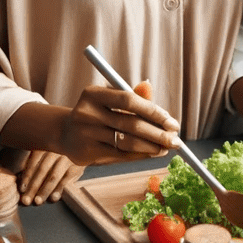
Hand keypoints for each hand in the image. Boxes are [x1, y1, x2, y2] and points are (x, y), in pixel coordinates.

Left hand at [18, 151, 83, 204]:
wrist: (82, 146)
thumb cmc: (60, 153)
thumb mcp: (48, 153)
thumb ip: (36, 163)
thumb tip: (21, 179)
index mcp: (45, 146)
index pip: (33, 163)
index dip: (26, 177)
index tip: (21, 189)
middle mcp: (55, 151)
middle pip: (41, 171)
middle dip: (33, 187)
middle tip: (25, 200)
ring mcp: (66, 158)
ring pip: (52, 177)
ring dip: (44, 190)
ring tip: (37, 201)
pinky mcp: (76, 167)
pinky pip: (65, 180)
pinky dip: (58, 190)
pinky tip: (53, 198)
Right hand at [57, 79, 179, 165]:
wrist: (66, 133)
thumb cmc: (96, 113)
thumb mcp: (110, 100)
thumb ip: (131, 95)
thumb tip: (150, 87)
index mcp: (93, 94)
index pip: (128, 100)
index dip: (153, 111)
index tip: (171, 121)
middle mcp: (87, 113)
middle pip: (130, 124)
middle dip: (158, 133)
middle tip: (176, 139)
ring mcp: (86, 134)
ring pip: (127, 142)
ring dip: (152, 147)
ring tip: (167, 148)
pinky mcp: (87, 153)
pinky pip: (120, 155)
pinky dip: (140, 155)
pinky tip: (152, 153)